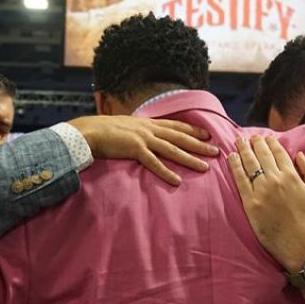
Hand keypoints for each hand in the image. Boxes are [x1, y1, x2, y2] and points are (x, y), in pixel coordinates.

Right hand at [69, 116, 219, 185]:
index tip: (207, 135)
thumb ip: (138, 132)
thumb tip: (145, 138)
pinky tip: (177, 180)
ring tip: (204, 167)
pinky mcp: (135, 150)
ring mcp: (143, 139)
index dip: (192, 131)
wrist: (88, 131)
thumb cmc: (103, 130)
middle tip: (216, 151)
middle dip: (199, 145)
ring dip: (189, 159)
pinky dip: (166, 172)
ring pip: (172, 150)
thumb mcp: (125, 126)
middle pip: (179, 138)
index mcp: (147, 123)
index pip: (175, 126)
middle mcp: (148, 129)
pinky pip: (153, 163)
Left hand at [227, 135, 304, 271]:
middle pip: (262, 155)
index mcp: (292, 175)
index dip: (271, 143)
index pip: (278, 153)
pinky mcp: (250, 202)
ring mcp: (261, 190)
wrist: (298, 243)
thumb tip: (299, 155)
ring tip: (238, 141)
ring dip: (243, 150)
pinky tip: (232, 157)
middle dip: (255, 143)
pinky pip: (240, 180)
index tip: (266, 137)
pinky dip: (235, 166)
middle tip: (250, 137)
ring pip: (249, 164)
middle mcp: (275, 180)